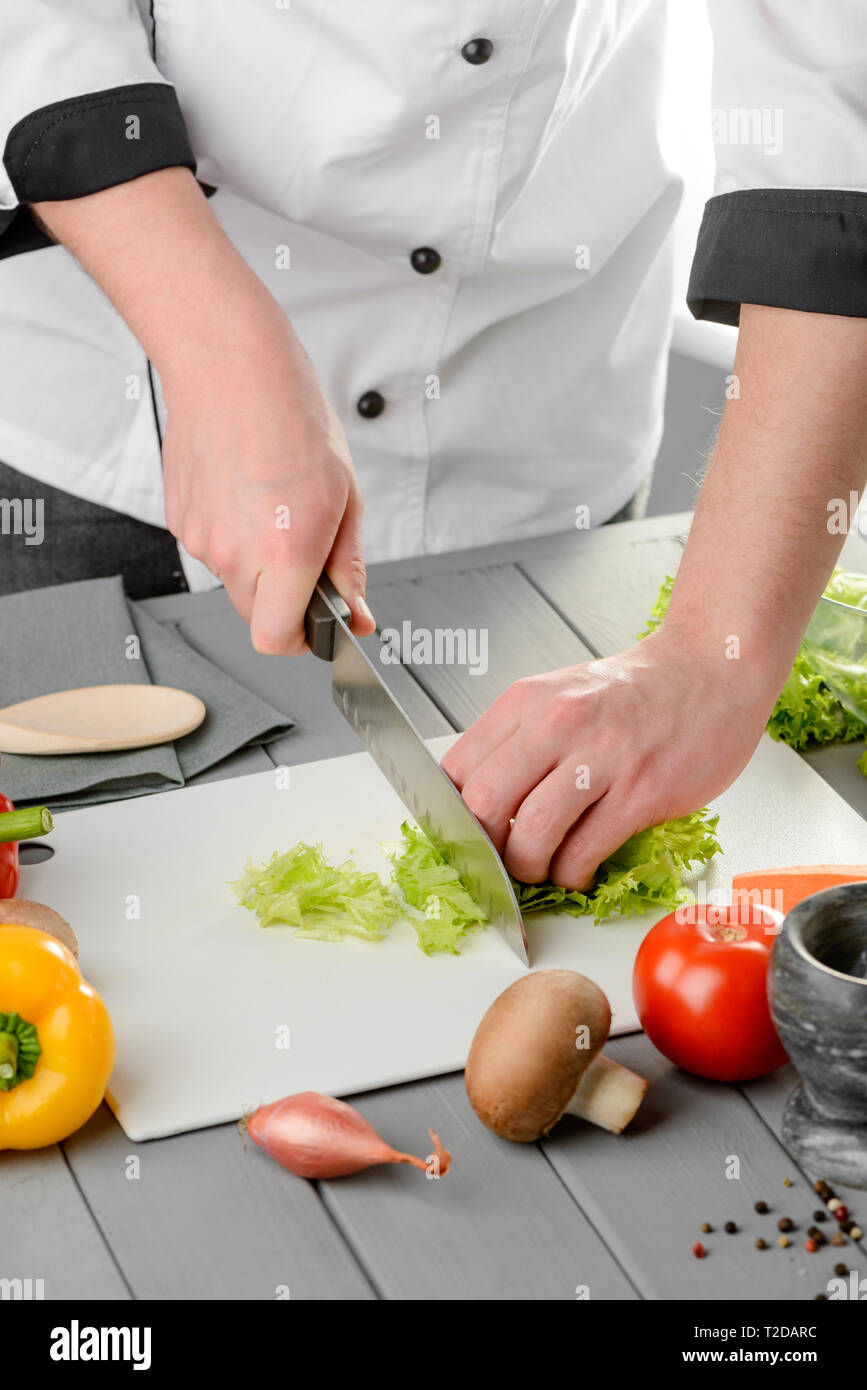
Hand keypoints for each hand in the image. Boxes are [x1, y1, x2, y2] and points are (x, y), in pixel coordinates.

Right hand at [33, 169, 373, 655]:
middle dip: (284, 597)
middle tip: (305, 545)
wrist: (228, 363)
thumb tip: (359, 615)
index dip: (301, 639)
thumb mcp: (346, 495)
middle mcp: (236, 553)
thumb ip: (349, 566)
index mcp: (285, 550)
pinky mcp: (179, 520)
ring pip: (235, 580)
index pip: (278, 640)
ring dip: (258, 561)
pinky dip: (232, 533)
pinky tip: (246, 489)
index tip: (317, 623)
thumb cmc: (291, 414)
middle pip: (257, 615)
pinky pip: (212, 547)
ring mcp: (202, 538)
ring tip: (274, 502)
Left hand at [441, 629, 775, 889]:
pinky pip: (585, 851)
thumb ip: (518, 739)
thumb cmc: (635, 691)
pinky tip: (579, 869)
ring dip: (529, 869)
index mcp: (527, 701)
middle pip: (484, 805)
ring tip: (544, 868)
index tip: (468, 836)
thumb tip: (476, 802)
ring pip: (532, 835)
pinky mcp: (642, 791)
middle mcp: (557, 723)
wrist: (712, 669)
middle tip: (502, 860)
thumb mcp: (560, 694)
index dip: (453, 815)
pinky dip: (572, 873)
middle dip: (486, 848)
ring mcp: (601, 758)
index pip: (457, 769)